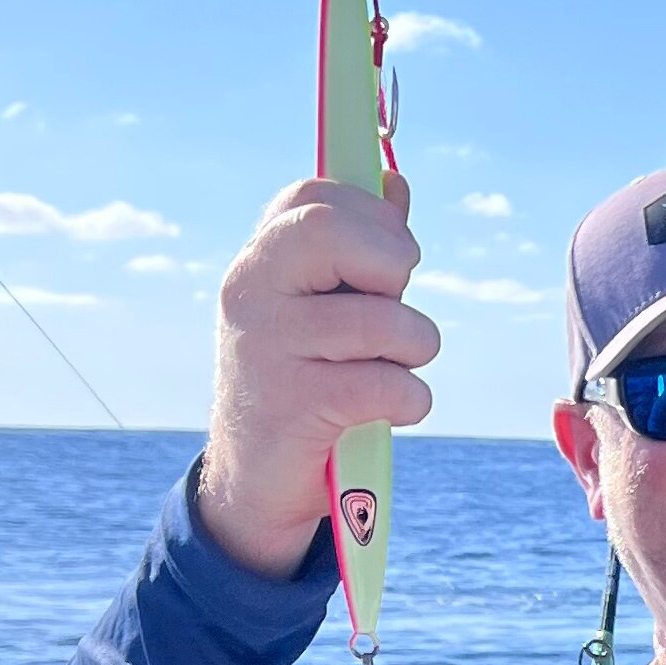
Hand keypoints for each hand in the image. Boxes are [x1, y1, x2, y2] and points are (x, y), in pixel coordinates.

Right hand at [198, 169, 438, 577]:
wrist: (254, 481)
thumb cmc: (304, 380)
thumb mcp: (322, 308)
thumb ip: (359, 248)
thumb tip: (394, 183)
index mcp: (259, 261)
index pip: (315, 197)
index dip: (372, 218)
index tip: (386, 262)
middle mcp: (251, 293)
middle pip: (337, 233)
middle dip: (395, 267)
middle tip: (395, 306)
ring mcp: (268, 348)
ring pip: (385, 321)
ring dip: (414, 349)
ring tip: (392, 370)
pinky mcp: (295, 406)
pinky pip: (391, 385)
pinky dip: (409, 401)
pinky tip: (385, 412)